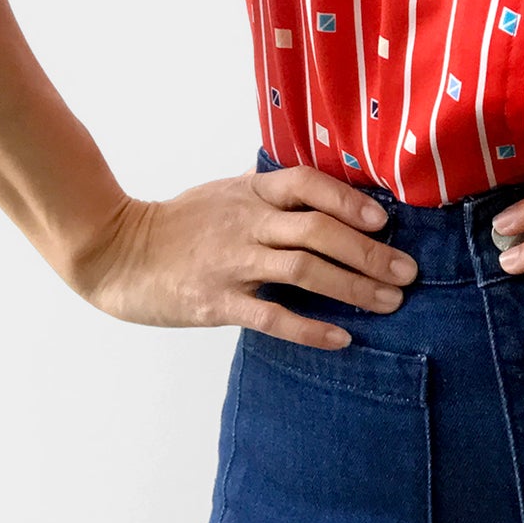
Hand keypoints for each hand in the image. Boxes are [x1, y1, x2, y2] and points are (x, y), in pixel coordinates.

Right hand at [65, 164, 420, 350]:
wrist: (115, 252)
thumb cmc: (178, 223)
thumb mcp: (225, 191)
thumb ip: (270, 191)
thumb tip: (322, 187)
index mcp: (252, 193)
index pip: (310, 184)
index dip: (350, 201)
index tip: (386, 221)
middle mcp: (247, 223)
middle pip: (318, 231)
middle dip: (369, 252)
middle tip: (408, 272)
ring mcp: (232, 262)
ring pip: (305, 271)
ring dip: (353, 287)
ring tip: (390, 302)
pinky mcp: (216, 302)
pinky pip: (272, 316)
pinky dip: (311, 327)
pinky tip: (342, 337)